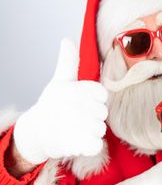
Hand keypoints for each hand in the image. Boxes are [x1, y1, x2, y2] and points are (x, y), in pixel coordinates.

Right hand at [14, 39, 107, 163]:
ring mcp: (77, 125)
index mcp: (74, 89)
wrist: (36, 131)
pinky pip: (96, 144)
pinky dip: (90, 146)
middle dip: (92, 117)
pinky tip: (78, 141)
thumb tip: (67, 39)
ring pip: (101, 129)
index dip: (94, 100)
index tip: (80, 102)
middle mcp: (75, 106)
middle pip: (103, 113)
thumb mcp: (60, 80)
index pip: (102, 95)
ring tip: (75, 129)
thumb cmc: (52, 104)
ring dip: (90, 132)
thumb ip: (68, 61)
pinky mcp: (78, 144)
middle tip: (76, 117)